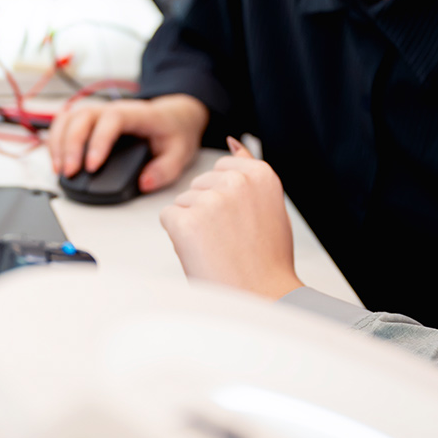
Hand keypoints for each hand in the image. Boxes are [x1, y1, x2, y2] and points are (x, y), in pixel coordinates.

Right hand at [47, 94, 208, 193]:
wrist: (173, 115)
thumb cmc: (174, 131)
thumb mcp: (182, 152)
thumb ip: (165, 169)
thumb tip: (144, 183)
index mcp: (137, 114)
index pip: (112, 120)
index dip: (99, 141)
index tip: (91, 166)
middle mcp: (113, 108)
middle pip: (83, 117)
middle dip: (72, 145)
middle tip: (71, 173)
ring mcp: (99, 112)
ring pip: (69, 118)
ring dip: (60, 143)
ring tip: (60, 170)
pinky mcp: (89, 120)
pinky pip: (64, 123)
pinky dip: (56, 140)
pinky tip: (56, 160)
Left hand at [159, 154, 302, 297]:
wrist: (261, 296)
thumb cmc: (267, 259)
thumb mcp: (270, 205)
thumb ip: (249, 172)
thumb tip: (231, 142)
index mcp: (260, 174)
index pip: (221, 169)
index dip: (225, 198)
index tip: (240, 220)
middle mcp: (236, 181)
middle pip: (199, 184)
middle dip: (206, 209)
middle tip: (230, 238)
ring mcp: (210, 200)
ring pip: (182, 201)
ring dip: (193, 223)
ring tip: (218, 247)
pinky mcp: (186, 221)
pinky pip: (168, 217)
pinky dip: (178, 236)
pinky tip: (202, 251)